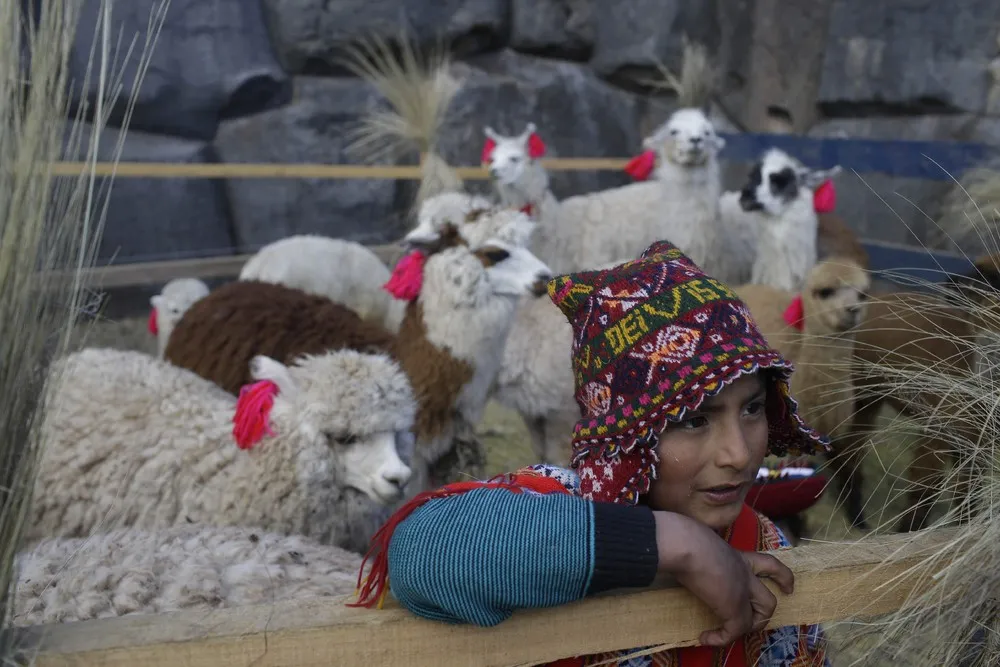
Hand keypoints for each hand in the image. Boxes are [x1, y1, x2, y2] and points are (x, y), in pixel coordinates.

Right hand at [652, 511, 793, 646]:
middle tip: (749, 622)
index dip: (783, 578)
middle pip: (769, 600)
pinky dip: (720, 639)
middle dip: (763, 616)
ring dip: (745, 629)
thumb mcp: (700, 547)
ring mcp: (743, 592)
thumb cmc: (687, 541)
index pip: (770, 565)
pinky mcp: (734, 608)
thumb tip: (686, 561)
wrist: (687, 546)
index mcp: (739, 558)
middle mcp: (745, 575)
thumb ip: (703, 556)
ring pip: (760, 617)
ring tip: (725, 632)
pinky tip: (704, 637)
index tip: (788, 588)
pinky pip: (734, 631)